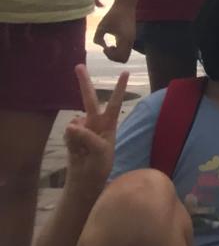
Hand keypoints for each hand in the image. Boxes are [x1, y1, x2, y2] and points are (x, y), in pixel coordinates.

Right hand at [63, 65, 126, 183]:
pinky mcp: (70, 136)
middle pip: (89, 100)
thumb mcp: (100, 151)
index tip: (125, 71)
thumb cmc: (100, 164)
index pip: (115, 103)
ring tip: (85, 152)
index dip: (119, 88)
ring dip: (77, 137)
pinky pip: (68, 135)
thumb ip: (87, 136)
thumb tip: (71, 123)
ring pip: (75, 123)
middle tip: (78, 66)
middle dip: (84, 83)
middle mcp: (95, 122)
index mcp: (109, 124)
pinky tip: (76, 152)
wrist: (85, 180)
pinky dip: (71, 143)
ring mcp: (82, 128)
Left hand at [94, 0, 135, 63]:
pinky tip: (113, 42)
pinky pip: (126, 49)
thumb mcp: (102, 26)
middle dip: (113, 57)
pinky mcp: (131, 37)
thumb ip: (98, 38)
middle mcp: (130, 41)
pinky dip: (119, 49)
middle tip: (106, 48)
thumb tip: (101, 46)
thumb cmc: (113, 14)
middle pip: (124, 59)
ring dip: (116, 54)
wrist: (126, 4)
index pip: (120, 58)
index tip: (104, 47)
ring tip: (109, 46)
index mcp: (125, 40)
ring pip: (126, 55)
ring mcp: (132, 39)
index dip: (110, 56)